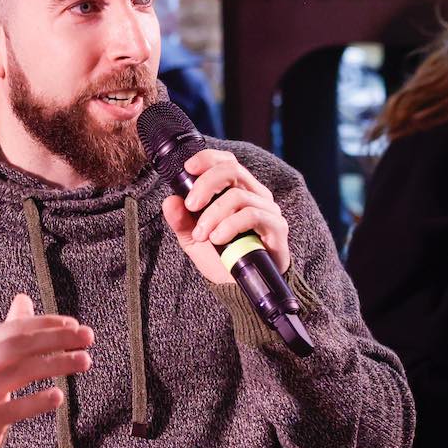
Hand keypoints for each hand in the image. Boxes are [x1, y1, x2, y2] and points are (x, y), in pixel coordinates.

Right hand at [0, 294, 93, 447]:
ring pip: (21, 373)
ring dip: (56, 364)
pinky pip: (15, 409)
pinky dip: (37, 401)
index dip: (46, 324)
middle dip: (55, 338)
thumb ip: (9, 330)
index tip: (75, 324)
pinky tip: (59, 396)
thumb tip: (23, 298)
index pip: (15, 328)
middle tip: (87, 337)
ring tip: (85, 360)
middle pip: (18, 345)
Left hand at [160, 148, 290, 284]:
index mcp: (237, 190)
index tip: (188, 168)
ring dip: (213, 214)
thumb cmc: (222, 258)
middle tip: (191, 206)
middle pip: (232, 170)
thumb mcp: (194, 240)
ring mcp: (268, 209)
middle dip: (205, 185)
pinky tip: (218, 239)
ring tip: (203, 235)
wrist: (241, 288)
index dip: (207, 159)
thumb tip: (170, 200)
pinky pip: (252, 215)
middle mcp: (255, 194)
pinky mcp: (277, 227)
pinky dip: (230, 225)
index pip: (226, 162)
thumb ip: (181, 220)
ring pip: (238, 196)